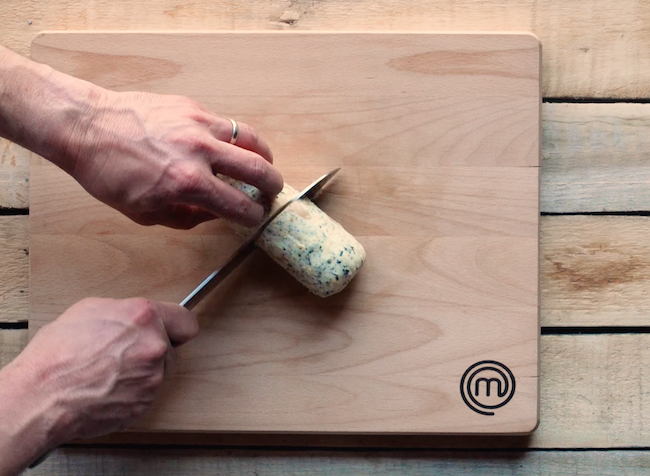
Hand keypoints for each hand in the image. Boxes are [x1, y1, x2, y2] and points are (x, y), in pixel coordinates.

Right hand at [0, 297, 197, 469]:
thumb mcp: (90, 310)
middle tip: (126, 352)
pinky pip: (146, 394)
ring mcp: (152, 378)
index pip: (185, 320)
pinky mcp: (144, 404)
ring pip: (159, 372)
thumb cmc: (57, 354)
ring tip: (110, 371)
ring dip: (143, 371)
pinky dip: (132, 392)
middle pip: (172, 348)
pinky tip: (108, 387)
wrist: (41, 396)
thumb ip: (125, 312)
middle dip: (155, 348)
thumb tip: (136, 317)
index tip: (172, 330)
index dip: (176, 326)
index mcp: (145, 318)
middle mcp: (154, 347)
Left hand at [63, 90, 282, 227]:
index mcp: (188, 183)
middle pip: (258, 168)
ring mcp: (198, 125)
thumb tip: (213, 214)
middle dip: (272, 185)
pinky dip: (233, 137)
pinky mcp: (192, 107)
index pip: (239, 205)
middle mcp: (200, 152)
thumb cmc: (109, 173)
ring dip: (262, 154)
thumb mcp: (144, 211)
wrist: (87, 127)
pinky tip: (226, 145)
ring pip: (249, 137)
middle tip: (272, 190)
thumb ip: (186, 217)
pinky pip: (225, 123)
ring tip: (261, 162)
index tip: (255, 216)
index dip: (253, 216)